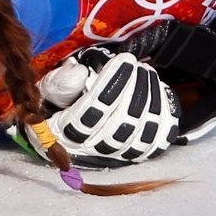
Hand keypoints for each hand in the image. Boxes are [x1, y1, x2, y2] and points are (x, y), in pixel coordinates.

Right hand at [35, 47, 178, 166]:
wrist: (78, 124)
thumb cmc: (64, 103)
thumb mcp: (50, 90)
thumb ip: (60, 83)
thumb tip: (79, 75)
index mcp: (66, 135)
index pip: (92, 114)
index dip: (112, 85)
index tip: (124, 61)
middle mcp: (93, 150)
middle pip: (122, 123)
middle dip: (134, 88)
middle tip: (137, 65)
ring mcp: (119, 154)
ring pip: (143, 131)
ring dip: (150, 97)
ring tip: (146, 73)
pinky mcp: (141, 152)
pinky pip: (160, 138)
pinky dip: (164, 114)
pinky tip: (158, 92)